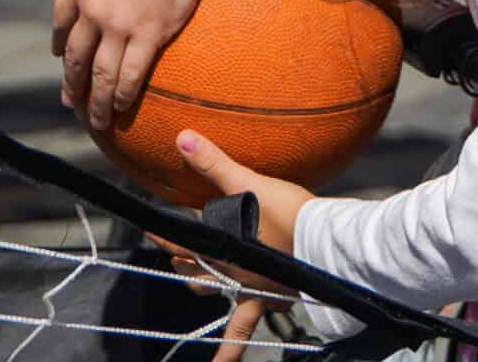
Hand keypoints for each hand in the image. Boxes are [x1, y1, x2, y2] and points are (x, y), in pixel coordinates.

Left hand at [51, 0, 207, 129]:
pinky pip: (129, 74)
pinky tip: (121, 109)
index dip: (59, 44)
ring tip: (96, 121)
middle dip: (72, 82)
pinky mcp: (146, 36)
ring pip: (100, 73)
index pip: (62, 22)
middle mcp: (94, 10)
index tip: (59, 59)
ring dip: (96, 101)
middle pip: (75, 55)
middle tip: (71, 101)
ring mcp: (118, 26)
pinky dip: (122, 95)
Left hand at [161, 130, 311, 361]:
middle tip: (177, 256)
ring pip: (217, 297)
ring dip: (205, 291)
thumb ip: (214, 164)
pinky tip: (228, 360)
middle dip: (184, 264)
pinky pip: (250, 326)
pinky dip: (235, 345)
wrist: (327, 241)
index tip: (150, 229)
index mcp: (223, 249)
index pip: (182, 242)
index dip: (163, 236)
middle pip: (196, 273)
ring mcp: (252, 289)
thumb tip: (183, 139)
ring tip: (195, 294)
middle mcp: (232, 274)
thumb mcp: (251, 184)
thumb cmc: (290, 214)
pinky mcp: (273, 296)